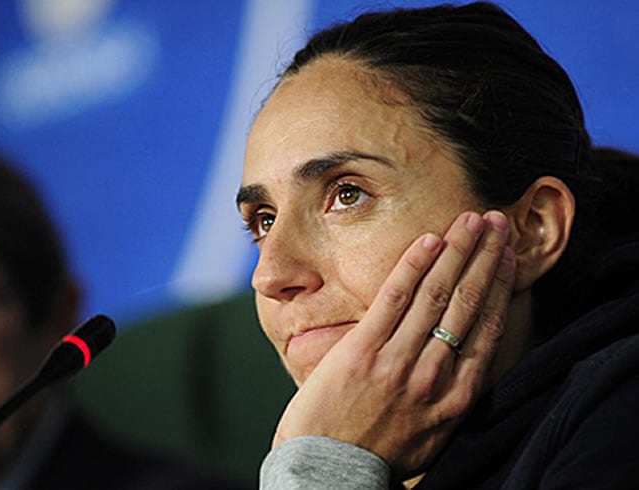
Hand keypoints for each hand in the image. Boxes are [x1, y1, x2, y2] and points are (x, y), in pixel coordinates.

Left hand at [271, 210, 515, 477]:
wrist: (331, 471)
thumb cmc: (381, 452)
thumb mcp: (432, 433)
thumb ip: (449, 394)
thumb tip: (461, 359)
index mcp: (456, 397)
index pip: (485, 328)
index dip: (499, 286)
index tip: (507, 257)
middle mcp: (435, 375)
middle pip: (467, 302)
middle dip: (485, 257)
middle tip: (497, 222)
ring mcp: (399, 361)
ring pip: (436, 294)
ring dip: (457, 250)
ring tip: (472, 220)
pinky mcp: (363, 350)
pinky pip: (393, 298)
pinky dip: (414, 266)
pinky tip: (430, 240)